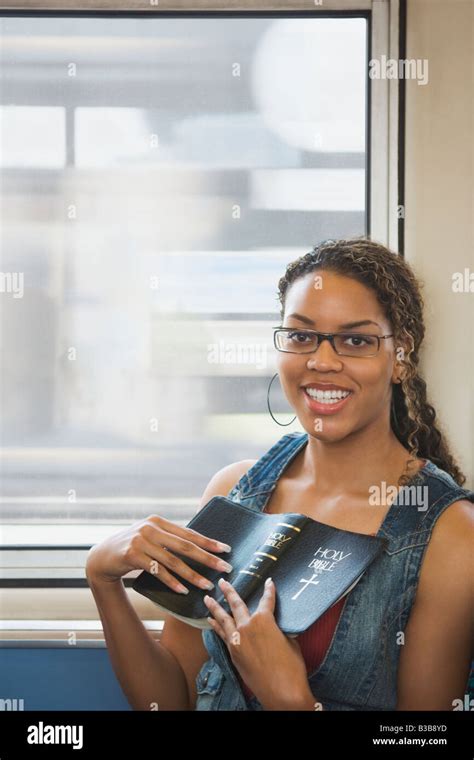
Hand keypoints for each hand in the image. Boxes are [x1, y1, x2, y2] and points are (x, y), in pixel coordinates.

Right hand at [85, 515, 231, 591]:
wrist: (102, 555)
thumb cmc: (132, 547)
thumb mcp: (150, 537)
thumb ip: (169, 539)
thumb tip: (198, 547)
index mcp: (159, 521)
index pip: (189, 533)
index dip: (208, 542)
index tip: (226, 550)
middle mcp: (151, 528)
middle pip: (185, 546)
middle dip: (207, 558)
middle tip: (224, 568)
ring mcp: (141, 540)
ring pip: (173, 561)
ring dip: (192, 575)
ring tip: (206, 585)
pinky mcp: (132, 555)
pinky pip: (157, 570)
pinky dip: (172, 581)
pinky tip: (183, 590)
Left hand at [204, 577, 312, 709]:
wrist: (281, 691)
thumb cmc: (291, 666)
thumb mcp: (290, 642)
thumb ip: (279, 631)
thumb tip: (274, 630)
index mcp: (264, 620)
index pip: (267, 600)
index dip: (269, 590)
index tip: (268, 582)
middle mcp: (247, 626)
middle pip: (236, 604)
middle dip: (228, 591)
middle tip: (222, 582)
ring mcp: (237, 640)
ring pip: (223, 619)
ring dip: (215, 607)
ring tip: (207, 598)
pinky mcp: (233, 653)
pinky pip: (222, 634)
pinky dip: (216, 626)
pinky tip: (211, 621)